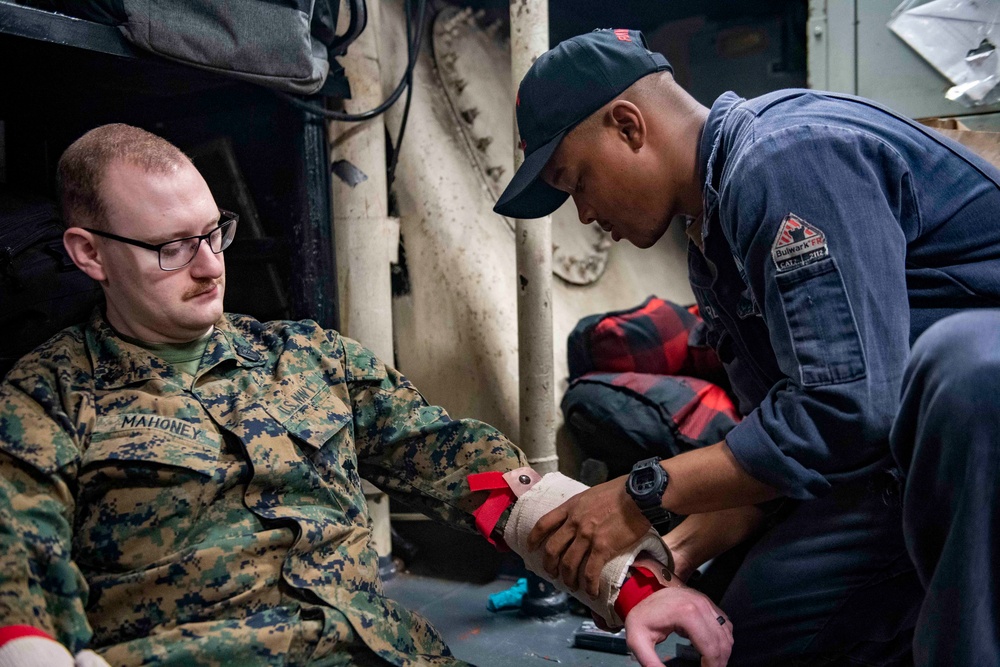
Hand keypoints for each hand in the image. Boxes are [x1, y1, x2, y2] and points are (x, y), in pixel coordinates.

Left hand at [526, 476, 649, 595]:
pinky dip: (589, 585)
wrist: (637, 495)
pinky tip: (591, 592)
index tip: (531, 548)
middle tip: (552, 574)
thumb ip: (582, 508)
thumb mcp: (591, 495)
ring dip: (568, 579)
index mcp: (570, 508)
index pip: (544, 524)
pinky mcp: (603, 548)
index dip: (534, 538)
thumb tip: (581, 517)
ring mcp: (587, 536)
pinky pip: (590, 572)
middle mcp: (575, 523)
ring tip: (571, 585)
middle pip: (552, 548)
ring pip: (568, 564)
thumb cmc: (619, 491)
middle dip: (549, 565)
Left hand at [624, 586, 732, 666]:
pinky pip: (725, 625)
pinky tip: (712, 649)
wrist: (642, 594)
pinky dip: (723, 640)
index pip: (710, 648)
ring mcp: (706, 602)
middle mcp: (701, 605)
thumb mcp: (637, 642)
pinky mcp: (708, 603)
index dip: (711, 666)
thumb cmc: (641, 619)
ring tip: (711, 663)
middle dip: (719, 662)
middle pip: (722, 642)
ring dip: (723, 652)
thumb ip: (650, 662)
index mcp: (686, 614)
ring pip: (727, 634)